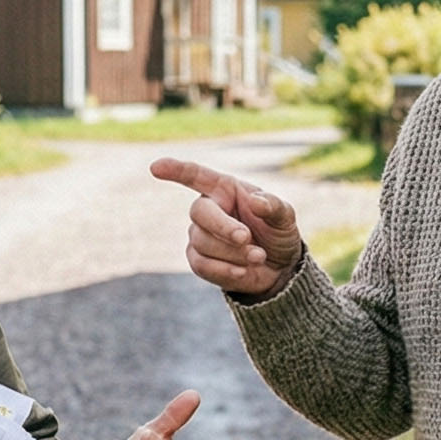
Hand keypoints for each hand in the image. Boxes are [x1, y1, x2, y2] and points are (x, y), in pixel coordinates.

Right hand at [150, 157, 303, 300]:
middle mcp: (208, 209)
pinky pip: (202, 265)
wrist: (278, 268)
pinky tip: (243, 271)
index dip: (175, 170)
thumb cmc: (277, 233)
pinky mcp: (198, 260)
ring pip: (203, 242)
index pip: (195, 175)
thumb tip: (255, 201)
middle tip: (246, 238)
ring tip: (258, 256)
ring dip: (234, 252)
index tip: (156, 167)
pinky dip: (225, 270)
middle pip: (199, 211)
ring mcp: (199, 235)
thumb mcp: (284, 216)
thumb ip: (273, 206)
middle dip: (222, 226)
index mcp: (225, 189)